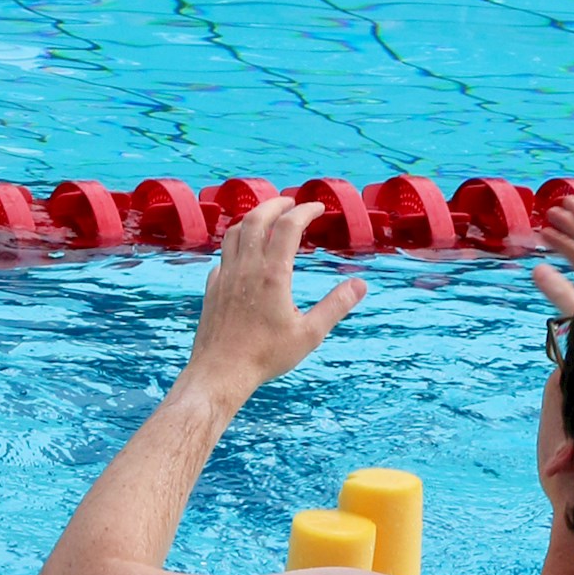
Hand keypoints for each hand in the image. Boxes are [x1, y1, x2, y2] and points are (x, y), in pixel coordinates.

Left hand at [184, 195, 361, 407]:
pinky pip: (223, 254)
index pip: (289, 226)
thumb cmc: (266, 355)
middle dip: (276, 204)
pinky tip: (244, 254)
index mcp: (272, 273)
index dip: (305, 210)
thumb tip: (361, 285)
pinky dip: (236, 243)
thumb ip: (336, 306)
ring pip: (234, 232)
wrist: (221, 372)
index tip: (318, 208)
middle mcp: (246, 267)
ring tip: (267, 218)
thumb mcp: (310, 334)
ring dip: (253, 218)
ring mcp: (225, 275)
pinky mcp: (212, 286)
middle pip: (257, 218)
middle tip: (291, 202)